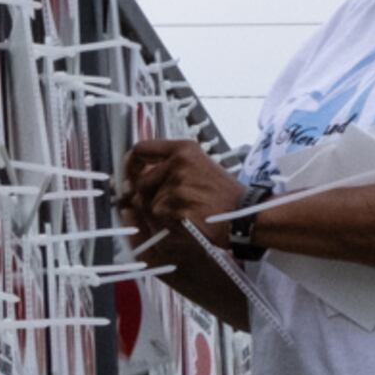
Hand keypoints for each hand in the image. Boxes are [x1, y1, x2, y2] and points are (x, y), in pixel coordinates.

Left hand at [116, 138, 248, 262]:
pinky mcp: (176, 208)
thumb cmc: (222, 195)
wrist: (244, 215)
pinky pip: (157, 220)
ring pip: (147, 205)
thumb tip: (134, 178)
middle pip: (140, 183)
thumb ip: (169, 168)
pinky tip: (186, 223)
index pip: (141, 149)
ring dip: (159, 214)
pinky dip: (166, 225)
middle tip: (170, 205)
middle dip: (148, 198)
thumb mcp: (199, 168)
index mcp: (184, 150)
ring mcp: (177, 186)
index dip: (131, 164)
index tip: (131, 175)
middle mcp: (178, 164)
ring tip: (185, 213)